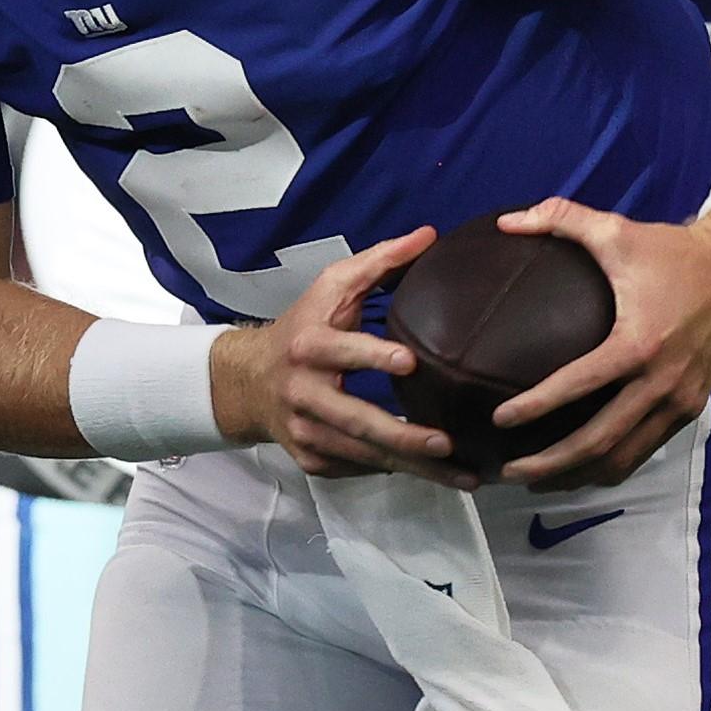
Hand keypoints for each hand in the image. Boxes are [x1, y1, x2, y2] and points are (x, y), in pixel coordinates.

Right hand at [215, 228, 477, 489]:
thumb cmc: (303, 327)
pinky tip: (437, 476)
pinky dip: (398, 472)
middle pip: (355, 421)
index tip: (410, 362)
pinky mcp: (313, 461)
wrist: (247, 381)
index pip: (341, 351)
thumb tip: (429, 235)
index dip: (372, 357)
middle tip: (446, 443)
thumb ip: (379, 261)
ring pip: (364, 456)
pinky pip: (360, 469)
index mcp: (308, 346)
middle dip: (401, 435)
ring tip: (464, 475)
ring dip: (415, 468)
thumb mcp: (331, 288)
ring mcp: (306, 433)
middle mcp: (303, 393)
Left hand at [486, 202, 710, 488]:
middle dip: (551, 463)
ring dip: (578, 474)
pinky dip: (611, 465)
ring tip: (535, 481)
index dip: (536, 406)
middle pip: (600, 441)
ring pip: (624, 457)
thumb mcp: (615, 229)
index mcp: (639, 343)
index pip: (579, 386)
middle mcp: (661, 382)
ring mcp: (680, 400)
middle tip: (507, 471)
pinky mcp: (691, 407)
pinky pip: (645, 449)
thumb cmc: (672, 250)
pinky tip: (580, 468)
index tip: (500, 419)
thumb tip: (506, 221)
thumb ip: (559, 218)